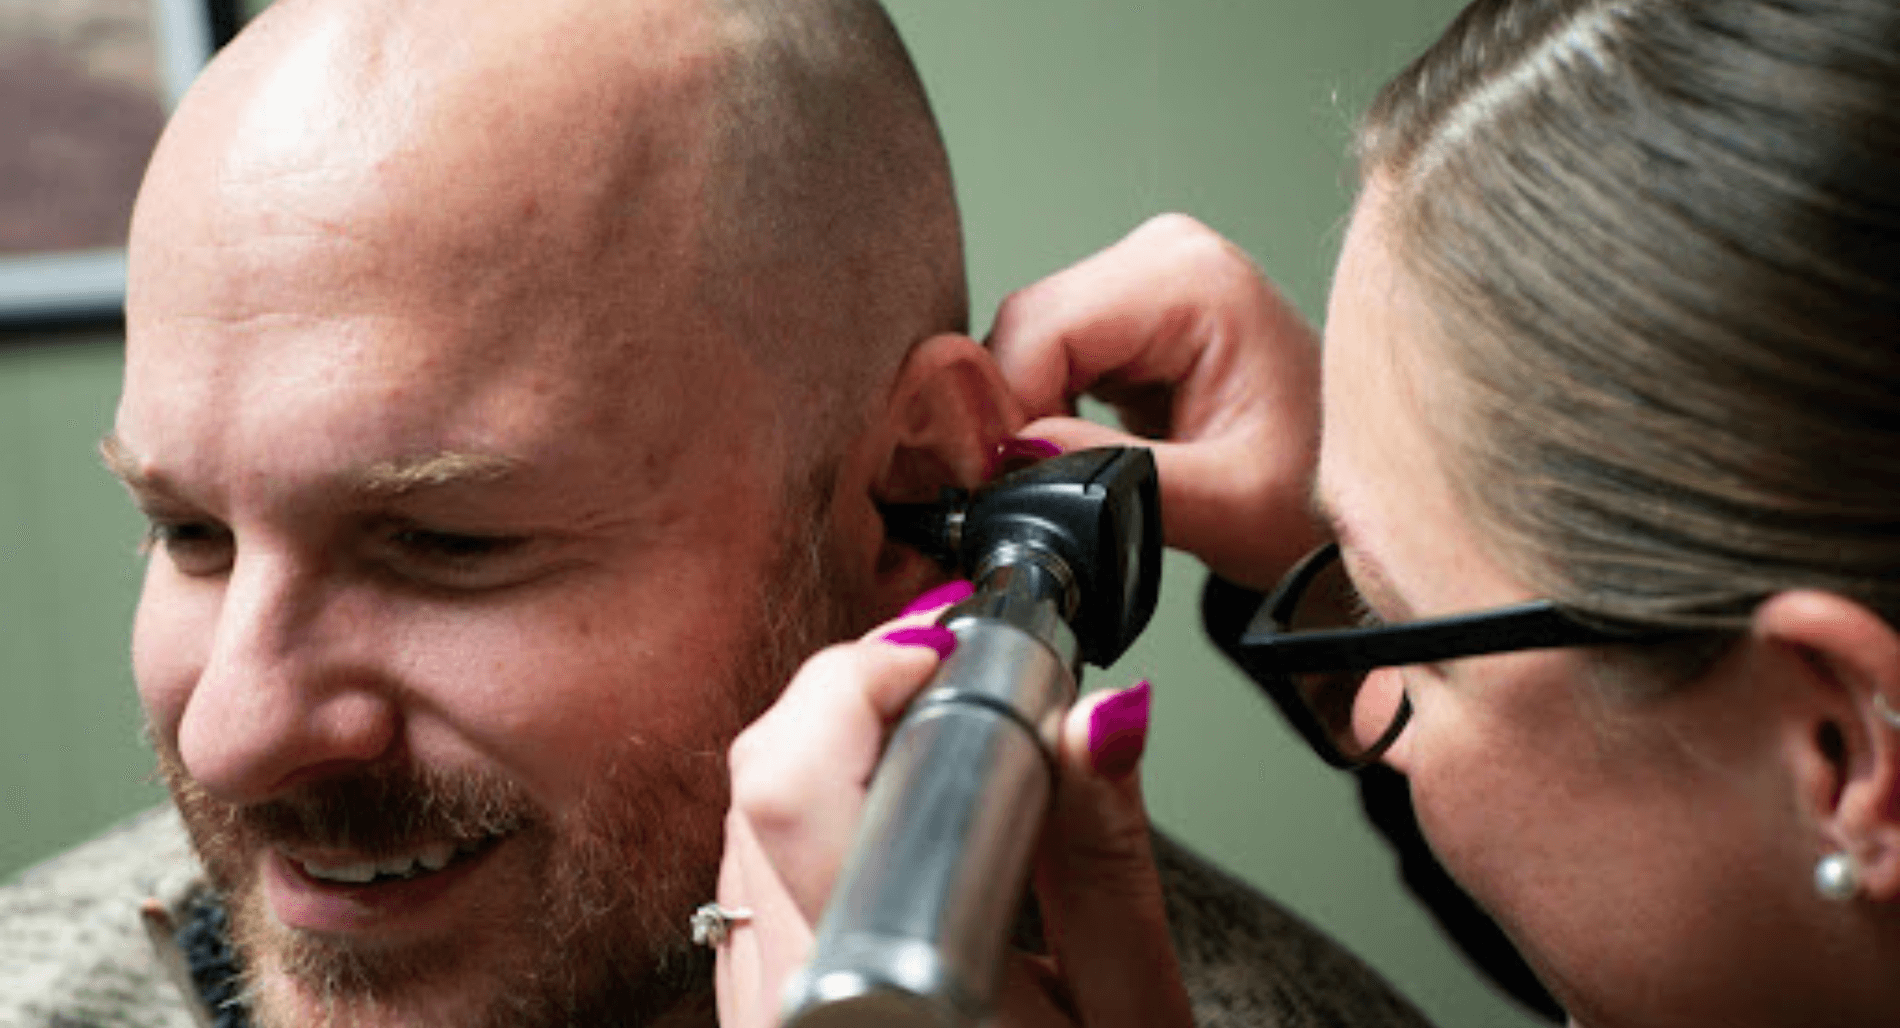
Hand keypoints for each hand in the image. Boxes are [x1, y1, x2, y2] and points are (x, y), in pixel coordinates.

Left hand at [714, 592, 1193, 1027]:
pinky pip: (744, 886)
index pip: (798, 777)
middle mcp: (788, 1005)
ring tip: (936, 749)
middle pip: (758, 782)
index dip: (871, 678)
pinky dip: (810, 827)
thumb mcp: (1129, 1011)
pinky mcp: (750, 1025)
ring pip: (741, 826)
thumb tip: (1102, 714)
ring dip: (829, 757)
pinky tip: (893, 828)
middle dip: (852, 697)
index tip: (956, 647)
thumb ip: (1103, 859)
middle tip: (952, 679)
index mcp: (881, 995)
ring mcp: (756, 1018)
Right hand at [988, 214, 1323, 589]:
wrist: (1342, 499)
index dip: (1009, 409)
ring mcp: (1149, 277)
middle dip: (1018, 414)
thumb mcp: (1223, 503)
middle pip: (1027, 327)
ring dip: (1031, 415)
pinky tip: (1088, 447)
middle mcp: (1168, 257)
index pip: (1042, 327)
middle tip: (1047, 489)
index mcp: (1196, 280)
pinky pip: (1050, 353)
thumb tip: (1013, 455)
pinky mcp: (1134, 311)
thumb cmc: (1314, 495)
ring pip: (1028, 342)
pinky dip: (1047, 409)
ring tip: (1083, 471)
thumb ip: (1113, 473)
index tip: (1014, 481)